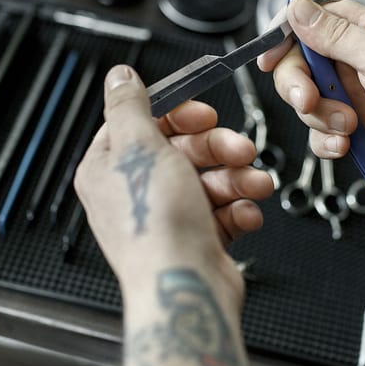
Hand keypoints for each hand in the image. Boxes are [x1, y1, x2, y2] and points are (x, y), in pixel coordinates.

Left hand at [74, 64, 273, 306]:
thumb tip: (118, 76)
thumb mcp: (139, 147)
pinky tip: (244, 213)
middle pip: (184, 149)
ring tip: (254, 184)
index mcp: (110, 168)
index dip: (178, 114)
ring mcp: (166, 216)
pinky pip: (223, 211)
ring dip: (238, 179)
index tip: (203, 113)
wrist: (184, 289)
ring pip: (210, 179)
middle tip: (239, 149)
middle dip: (219, 148)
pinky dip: (239, 209)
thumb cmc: (155, 227)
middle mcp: (135, 192)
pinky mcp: (195, 238)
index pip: (144, 123)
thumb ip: (129, 106)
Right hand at [258, 0, 364, 193]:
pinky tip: (349, 146)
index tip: (267, 54)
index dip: (284, 34)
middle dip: (298, 84)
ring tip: (351, 128)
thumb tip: (298, 8)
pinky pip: (321, 136)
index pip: (312, 19)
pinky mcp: (357, 132)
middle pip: (299, 64)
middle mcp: (357, 63)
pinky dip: (328, 143)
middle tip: (310, 99)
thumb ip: (336, 36)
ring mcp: (355, 98)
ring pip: (307, 104)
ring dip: (320, 118)